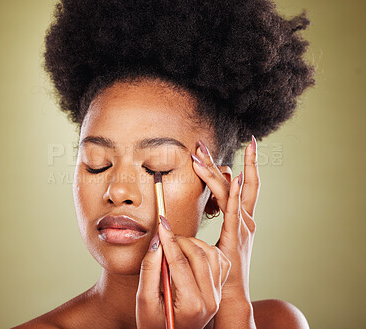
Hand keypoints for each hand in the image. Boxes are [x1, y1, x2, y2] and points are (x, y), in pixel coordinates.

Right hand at [136, 216, 231, 328]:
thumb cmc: (154, 324)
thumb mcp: (144, 301)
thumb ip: (149, 270)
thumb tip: (157, 241)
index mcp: (192, 305)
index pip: (180, 262)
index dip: (169, 240)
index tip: (161, 223)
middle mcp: (210, 300)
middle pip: (199, 255)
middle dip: (180, 240)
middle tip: (165, 235)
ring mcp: (217, 295)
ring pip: (212, 254)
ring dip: (194, 243)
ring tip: (176, 244)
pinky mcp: (219, 290)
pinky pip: (219, 260)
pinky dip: (206, 250)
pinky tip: (191, 252)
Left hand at [191, 136, 259, 303]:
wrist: (229, 294)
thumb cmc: (220, 267)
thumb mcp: (217, 237)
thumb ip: (215, 221)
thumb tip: (206, 202)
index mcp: (241, 218)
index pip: (239, 185)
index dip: (236, 165)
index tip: (227, 148)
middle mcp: (246, 219)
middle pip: (236, 183)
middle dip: (220, 161)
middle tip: (202, 143)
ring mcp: (244, 226)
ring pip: (231, 192)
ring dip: (216, 172)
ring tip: (199, 155)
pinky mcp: (237, 236)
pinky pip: (235, 210)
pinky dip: (235, 193)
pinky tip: (236, 177)